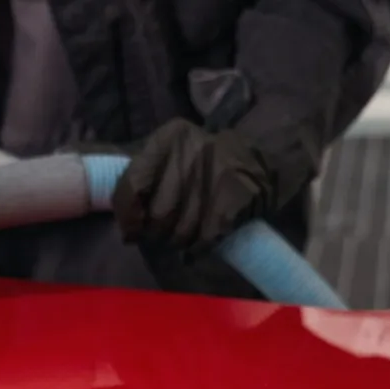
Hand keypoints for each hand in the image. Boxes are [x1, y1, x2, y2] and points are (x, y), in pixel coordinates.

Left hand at [112, 119, 312, 255]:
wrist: (263, 155)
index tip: (132, 232)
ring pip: (181, 231)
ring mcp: (213, 174)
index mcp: (166, 139)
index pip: (131, 187)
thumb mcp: (171, 156)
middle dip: (157, 235)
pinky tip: (200, 244)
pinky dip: (199, 248)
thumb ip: (143, 182)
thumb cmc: (205, 162)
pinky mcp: (234, 196)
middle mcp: (187, 152)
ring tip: (185, 237)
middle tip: (163, 237)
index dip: (128, 218)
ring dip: (180, 243)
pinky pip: (206, 238)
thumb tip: (126, 229)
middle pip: (158, 216)